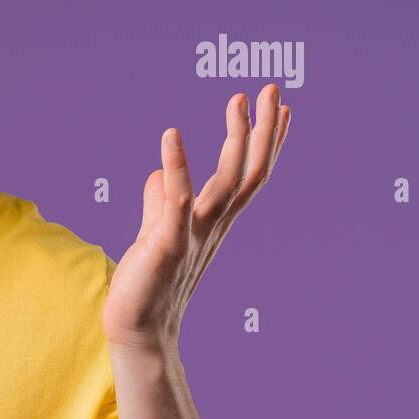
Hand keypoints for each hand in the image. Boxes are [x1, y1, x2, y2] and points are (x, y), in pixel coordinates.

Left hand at [103, 83, 290, 351]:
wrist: (137, 329)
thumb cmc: (147, 284)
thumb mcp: (155, 234)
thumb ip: (158, 204)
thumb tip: (157, 175)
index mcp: (212, 223)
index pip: (246, 176)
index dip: (264, 142)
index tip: (280, 107)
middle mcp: (212, 227)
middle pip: (247, 172)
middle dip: (262, 130)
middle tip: (272, 89)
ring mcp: (194, 235)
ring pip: (226, 182)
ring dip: (235, 138)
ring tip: (239, 100)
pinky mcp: (168, 244)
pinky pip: (176, 200)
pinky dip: (177, 167)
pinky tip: (172, 134)